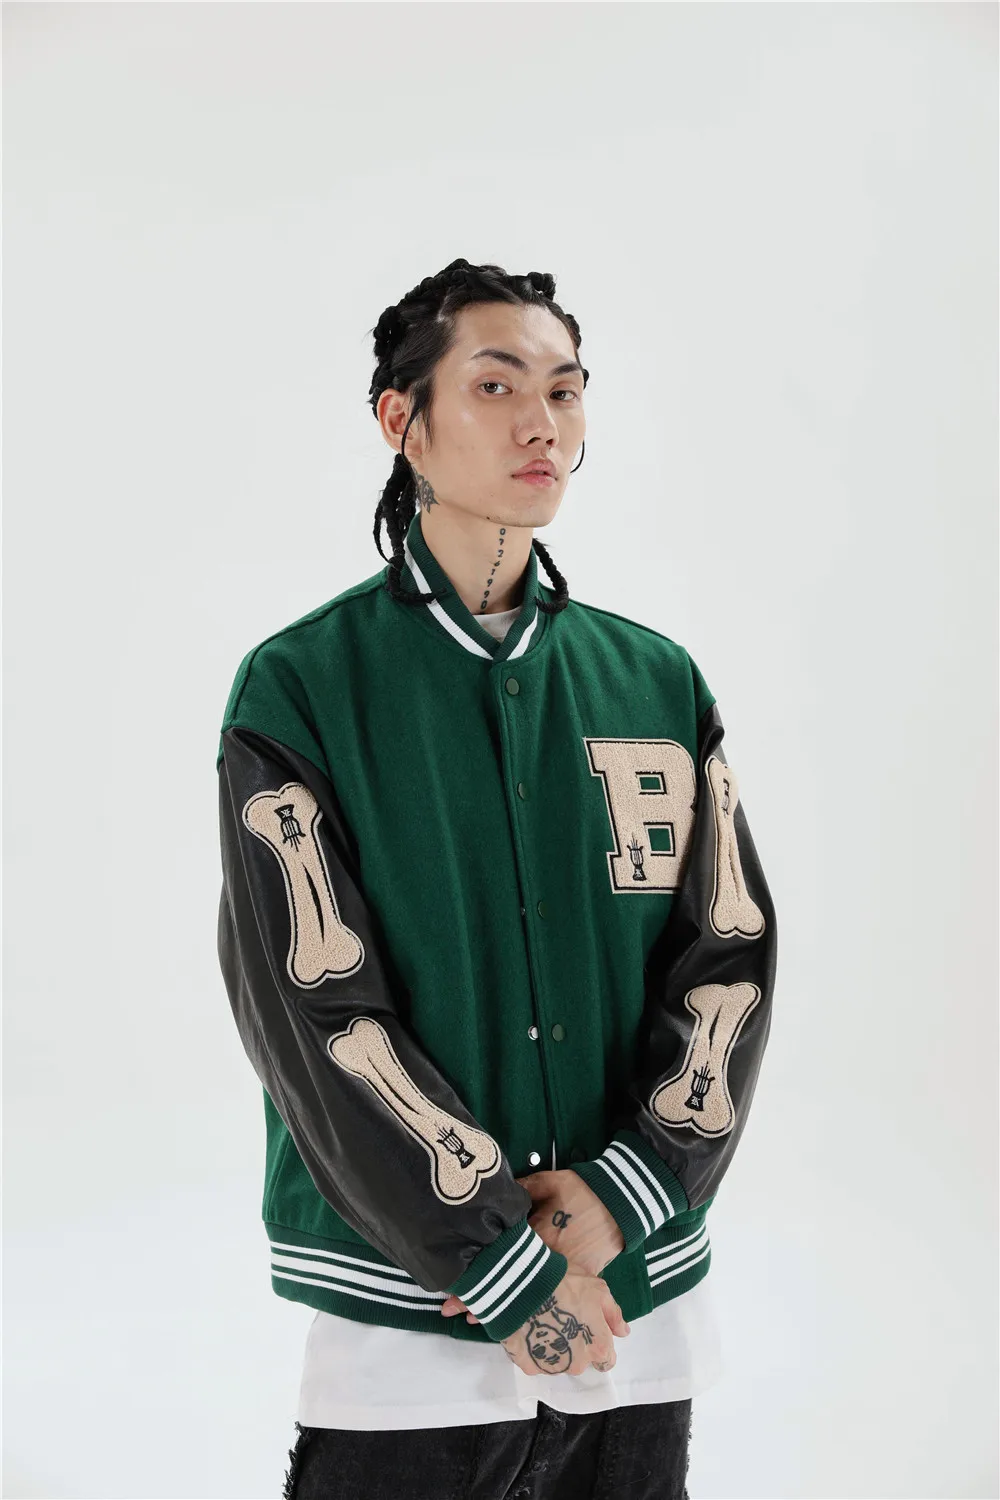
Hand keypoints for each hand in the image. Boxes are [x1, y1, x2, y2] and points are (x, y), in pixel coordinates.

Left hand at [441, 1168, 624, 1324]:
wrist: (618, 1203)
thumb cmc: (581, 1190)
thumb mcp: (549, 1182)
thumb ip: (523, 1188)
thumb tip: (499, 1191)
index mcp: (538, 1237)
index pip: (500, 1257)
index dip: (477, 1272)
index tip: (452, 1289)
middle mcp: (548, 1261)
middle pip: (510, 1283)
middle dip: (482, 1298)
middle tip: (454, 1310)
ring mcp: (565, 1273)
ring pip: (528, 1295)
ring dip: (503, 1306)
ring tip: (475, 1320)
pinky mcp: (580, 1278)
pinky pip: (553, 1297)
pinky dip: (535, 1307)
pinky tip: (516, 1315)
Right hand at [501, 1268, 629, 1376]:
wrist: (525, 1286)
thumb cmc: (566, 1284)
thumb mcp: (599, 1290)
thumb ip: (613, 1315)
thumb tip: (623, 1331)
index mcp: (598, 1347)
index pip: (606, 1360)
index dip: (599, 1344)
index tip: (588, 1329)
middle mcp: (577, 1364)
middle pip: (581, 1361)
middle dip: (576, 1345)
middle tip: (565, 1319)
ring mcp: (552, 1367)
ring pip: (559, 1362)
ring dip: (556, 1348)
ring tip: (546, 1321)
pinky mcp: (529, 1366)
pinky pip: (536, 1361)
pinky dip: (535, 1349)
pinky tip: (531, 1328)